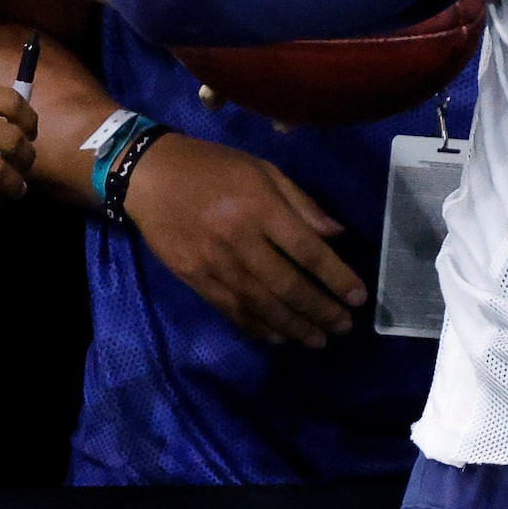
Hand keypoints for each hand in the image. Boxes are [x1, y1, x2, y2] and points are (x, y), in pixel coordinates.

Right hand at [123, 133, 366, 347]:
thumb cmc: (212, 168)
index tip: (358, 297)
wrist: (149, 177)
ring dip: (294, 327)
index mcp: (259, 206)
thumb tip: (336, 235)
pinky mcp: (195, 279)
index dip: (336, 277)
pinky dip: (258, 327)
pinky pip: (232, 310)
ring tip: (318, 340)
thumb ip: (300, 203)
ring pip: (262, 305)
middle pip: (288, 285)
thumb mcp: (261, 170)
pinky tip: (278, 337)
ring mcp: (215, 263)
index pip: (307, 250)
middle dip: (320, 310)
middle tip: (343, 327)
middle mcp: (239, 239)